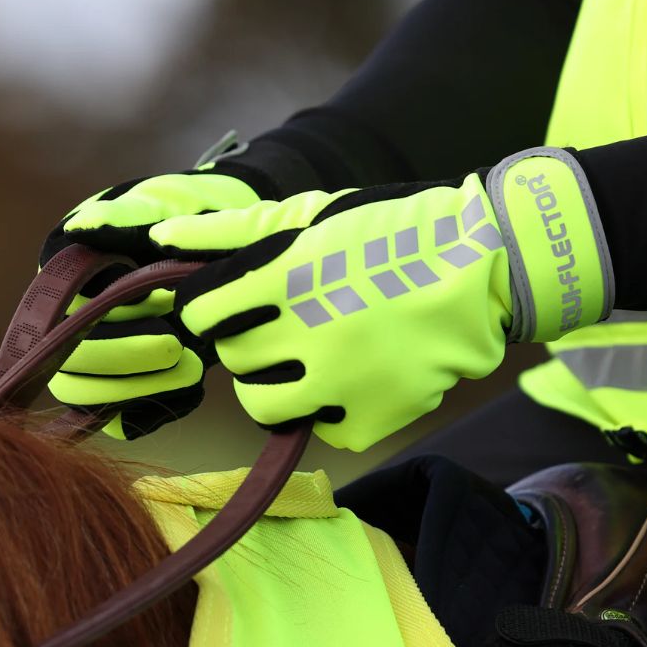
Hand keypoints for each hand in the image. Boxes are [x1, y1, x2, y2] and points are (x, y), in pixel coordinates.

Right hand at [39, 170, 260, 439]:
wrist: (232, 233)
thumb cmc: (193, 211)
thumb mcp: (168, 203)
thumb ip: (130, 215)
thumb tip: (80, 228)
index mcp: (67, 274)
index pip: (57, 319)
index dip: (106, 326)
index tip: (164, 313)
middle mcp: (72, 318)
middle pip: (68, 368)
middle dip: (125, 362)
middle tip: (180, 347)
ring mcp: (98, 355)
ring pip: (89, 399)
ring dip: (140, 389)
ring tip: (194, 367)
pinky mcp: (127, 381)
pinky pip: (123, 417)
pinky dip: (155, 408)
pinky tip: (192, 387)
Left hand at [157, 149, 612, 449]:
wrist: (482, 269)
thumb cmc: (393, 234)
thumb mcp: (317, 217)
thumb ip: (237, 230)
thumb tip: (163, 235)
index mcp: (288, 277)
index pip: (202, 312)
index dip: (210, 310)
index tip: (228, 308)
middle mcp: (308, 334)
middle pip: (232, 359)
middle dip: (246, 343)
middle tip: (281, 328)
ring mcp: (342, 383)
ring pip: (263, 406)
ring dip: (272, 385)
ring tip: (303, 363)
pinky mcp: (373, 418)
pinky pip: (323, 429)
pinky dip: (331, 410)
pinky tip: (353, 381)